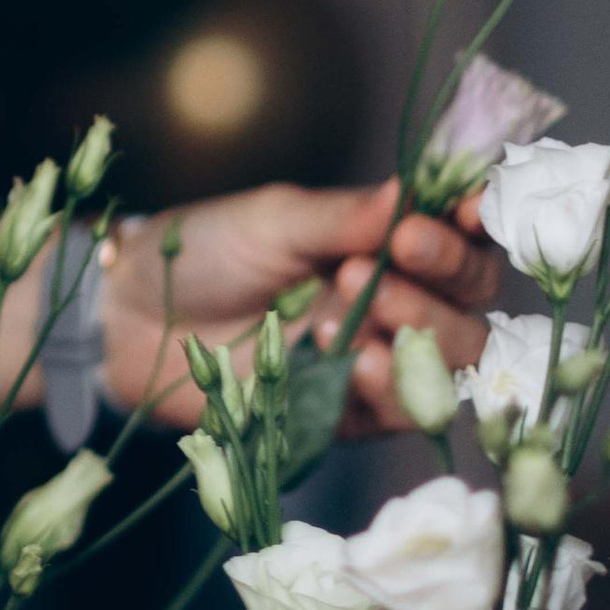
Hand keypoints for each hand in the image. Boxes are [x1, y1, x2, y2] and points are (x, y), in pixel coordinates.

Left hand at [105, 178, 500, 435]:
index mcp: (385, 245)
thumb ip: (345, 217)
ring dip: (419, 332)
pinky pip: (397, 411)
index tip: (466, 213)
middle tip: (385, 258)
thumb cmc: (204, 252)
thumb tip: (412, 194)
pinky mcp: (346, 415)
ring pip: (450, 362)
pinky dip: (388, 385)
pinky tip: (356, 361)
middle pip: (469, 305)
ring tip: (356, 308)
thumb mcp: (273, 220)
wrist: (133, 316)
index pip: (462, 241)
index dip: (476, 229)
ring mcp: (374, 361)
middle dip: (441, 280)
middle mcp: (394, 303)